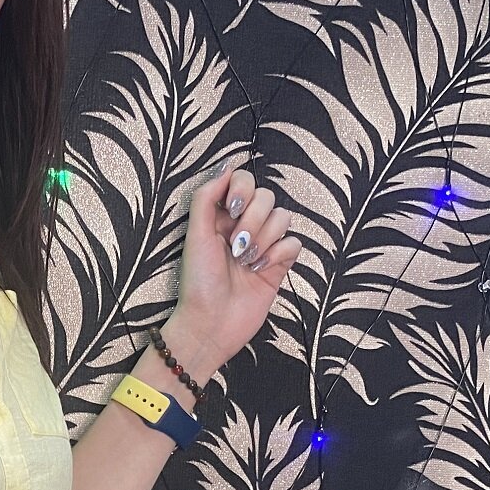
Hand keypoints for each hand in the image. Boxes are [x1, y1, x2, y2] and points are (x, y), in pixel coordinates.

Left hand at [170, 159, 303, 369]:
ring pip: (283, 218)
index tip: (231, 211)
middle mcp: (243, 227)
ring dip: (264, 238)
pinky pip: (294, 242)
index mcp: (220, 216)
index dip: (242, 190)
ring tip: (246, 262)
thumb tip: (228, 166)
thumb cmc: (198, 282)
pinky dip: (278, 254)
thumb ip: (207, 196)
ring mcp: (263, 245)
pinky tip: (260, 270)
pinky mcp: (279, 264)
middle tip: (236, 246)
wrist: (212, 324)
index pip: (243, 181)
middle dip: (253, 220)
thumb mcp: (195, 234)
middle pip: (267, 197)